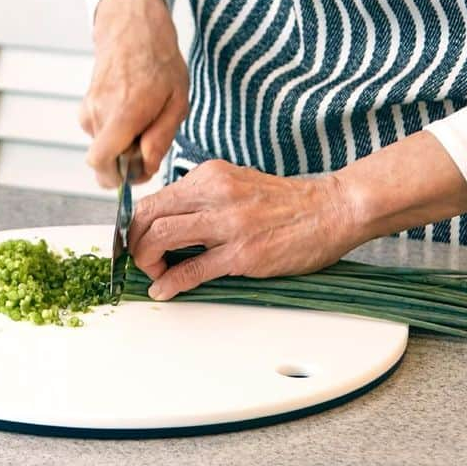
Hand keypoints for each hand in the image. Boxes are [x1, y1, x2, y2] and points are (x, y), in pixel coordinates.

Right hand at [80, 0, 188, 188]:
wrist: (134, 27)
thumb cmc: (160, 62)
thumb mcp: (177, 99)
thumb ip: (161, 137)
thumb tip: (145, 167)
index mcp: (124, 112)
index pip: (100, 162)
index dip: (117, 178)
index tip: (139, 170)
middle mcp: (100, 111)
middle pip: (103, 160)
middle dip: (125, 161)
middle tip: (149, 140)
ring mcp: (89, 106)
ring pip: (103, 145)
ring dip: (123, 142)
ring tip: (144, 116)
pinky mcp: (86, 104)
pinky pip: (99, 131)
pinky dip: (115, 129)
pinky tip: (131, 109)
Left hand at [127, 160, 358, 299]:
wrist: (331, 209)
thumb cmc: (288, 201)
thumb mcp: (238, 182)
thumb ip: (205, 196)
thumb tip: (174, 218)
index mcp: (211, 175)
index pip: (155, 197)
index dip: (138, 223)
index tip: (139, 239)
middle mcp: (215, 192)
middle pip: (150, 214)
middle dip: (135, 242)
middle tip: (140, 259)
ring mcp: (228, 223)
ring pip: (162, 236)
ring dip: (147, 260)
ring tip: (152, 273)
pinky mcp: (242, 253)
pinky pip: (192, 269)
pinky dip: (170, 282)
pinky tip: (164, 290)